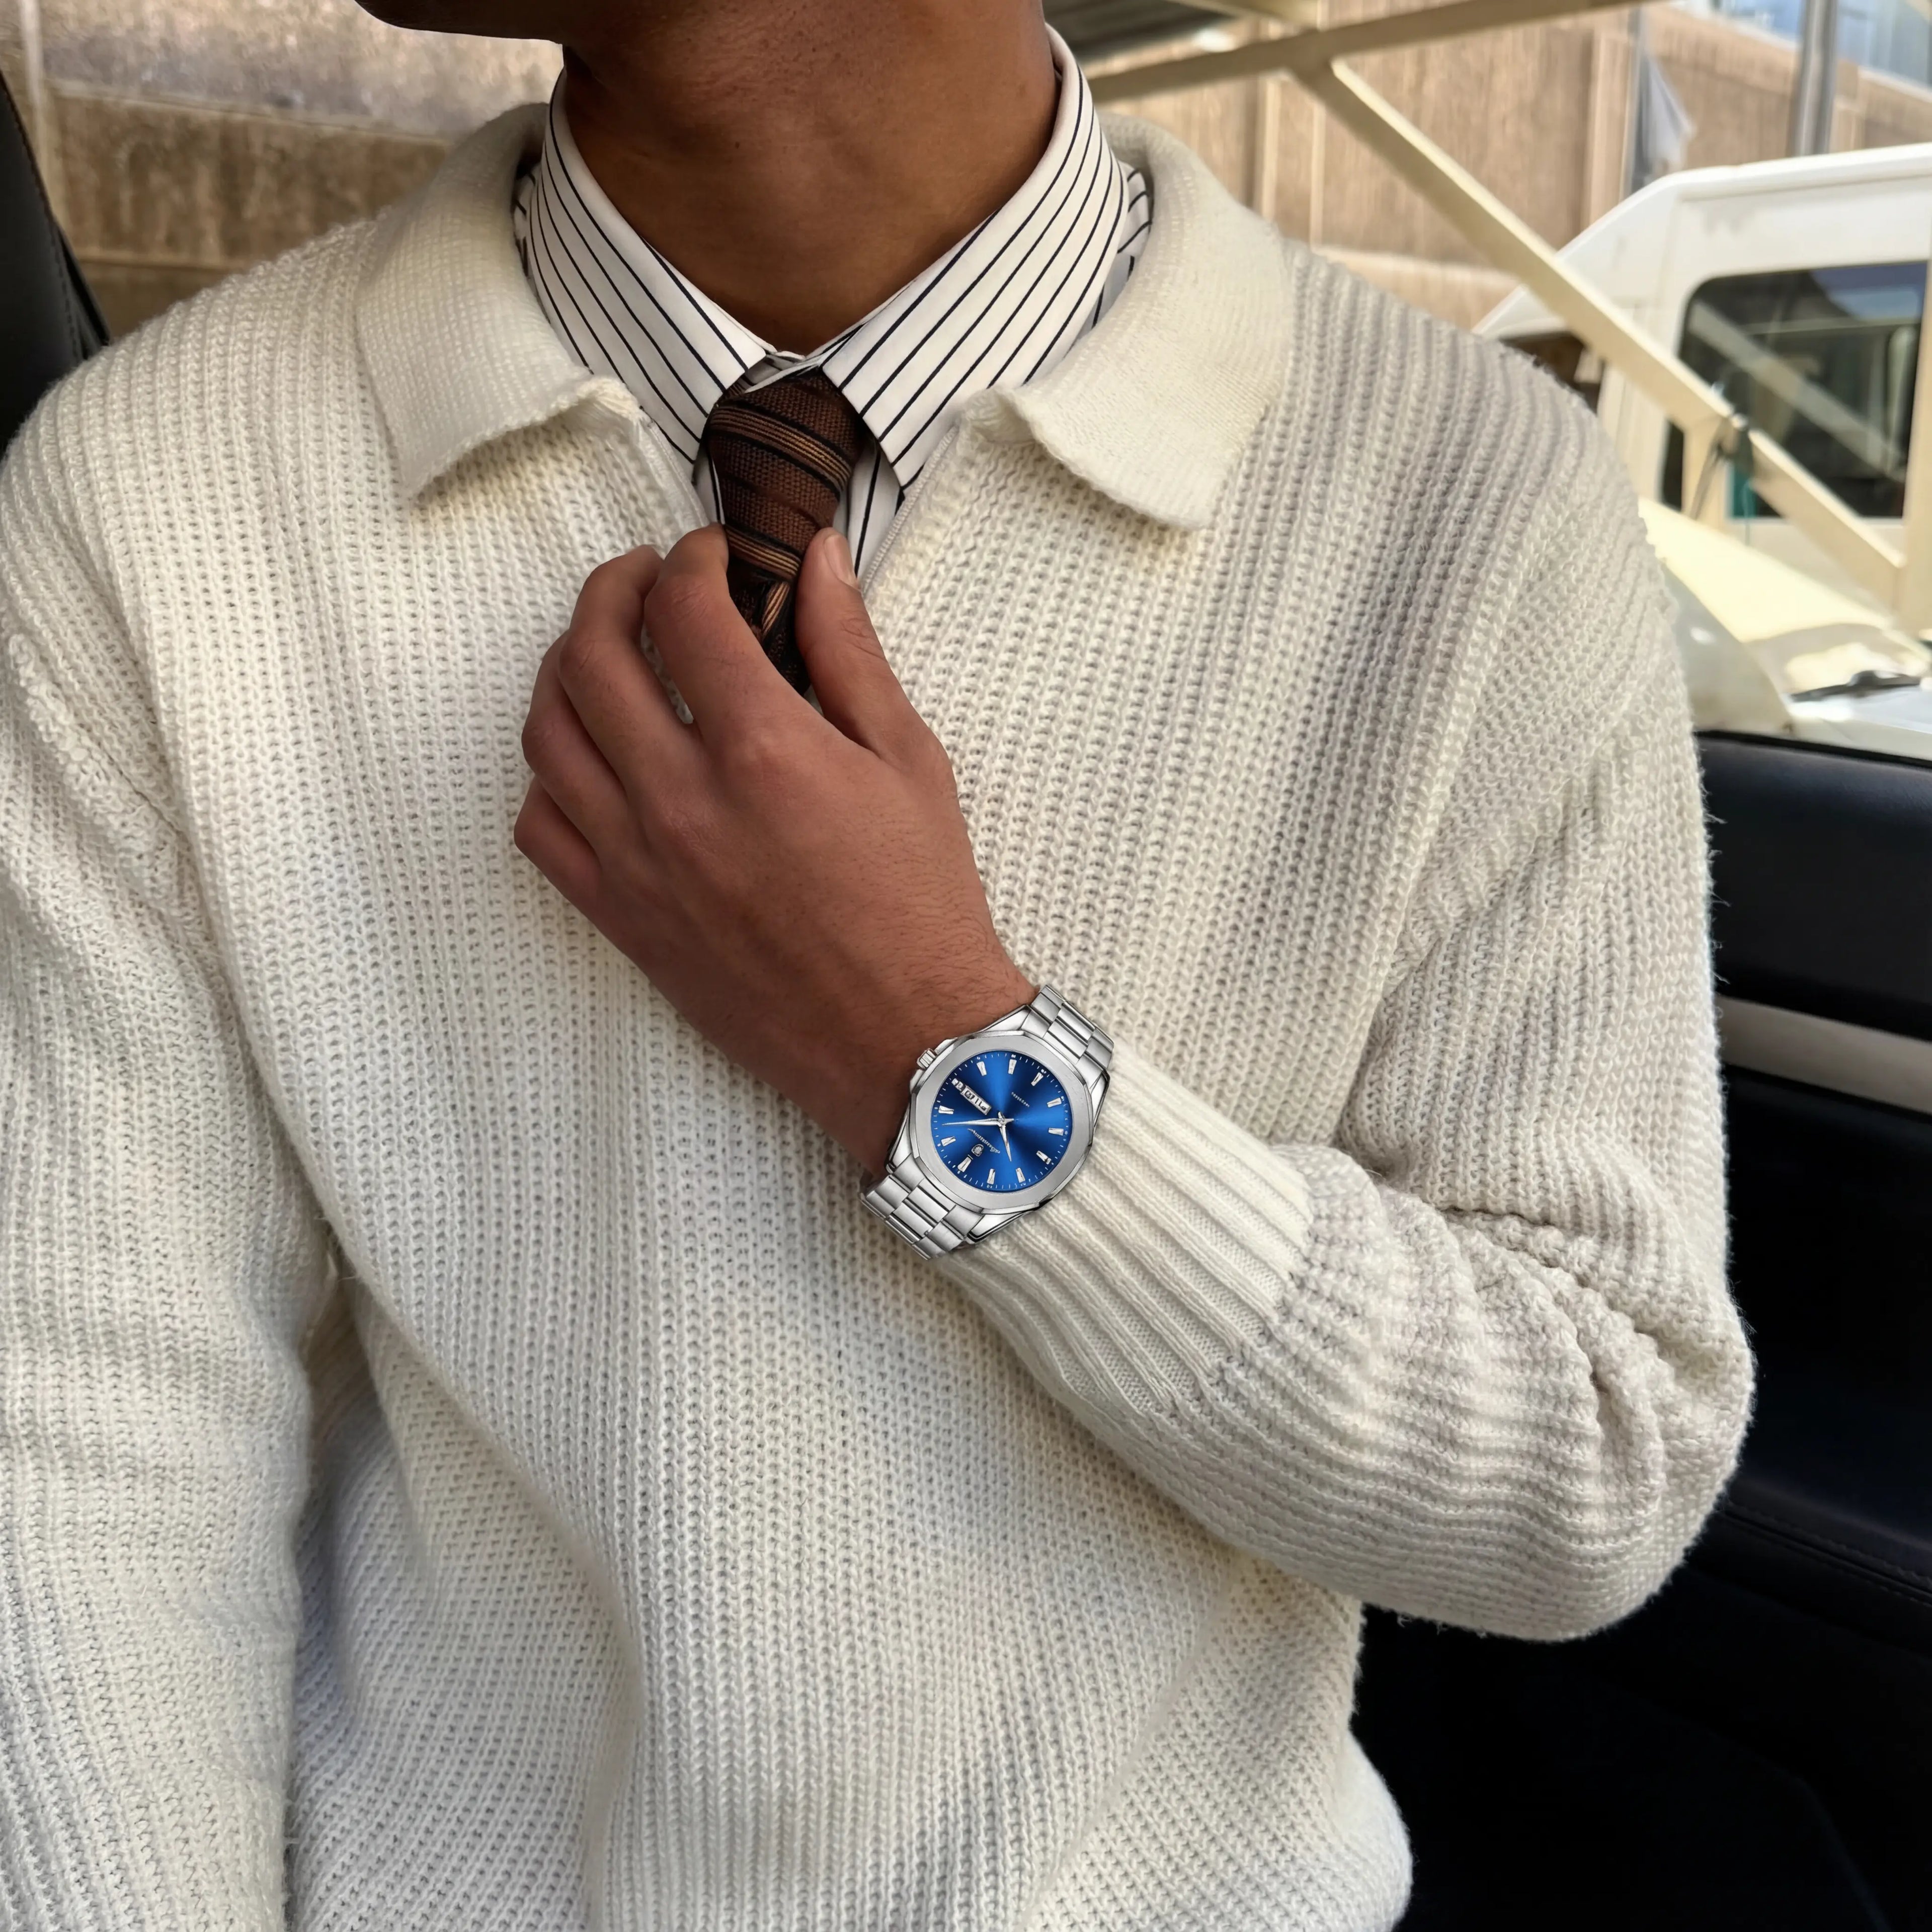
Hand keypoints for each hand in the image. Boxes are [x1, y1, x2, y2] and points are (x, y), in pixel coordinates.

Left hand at [514, 525, 1033, 1175]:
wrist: (905, 1040)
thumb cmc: (921, 902)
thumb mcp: (908, 760)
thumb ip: (850, 650)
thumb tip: (817, 557)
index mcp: (765, 750)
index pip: (684, 609)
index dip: (691, 559)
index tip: (711, 555)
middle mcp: (683, 800)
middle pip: (592, 654)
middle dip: (612, 590)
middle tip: (643, 578)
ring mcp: (638, 863)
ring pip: (546, 734)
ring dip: (563, 669)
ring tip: (603, 651)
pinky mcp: (621, 919)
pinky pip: (540, 827)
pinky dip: (548, 774)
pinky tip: (590, 756)